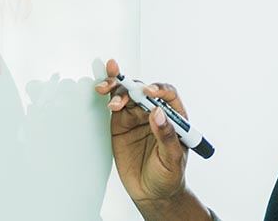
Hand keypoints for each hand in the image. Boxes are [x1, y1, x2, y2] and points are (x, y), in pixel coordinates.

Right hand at [94, 59, 195, 211]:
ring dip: (116, 89)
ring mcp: (137, 118)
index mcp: (174, 117)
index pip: (168, 95)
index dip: (158, 89)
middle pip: (143, 90)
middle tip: (118, 83)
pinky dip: (109, 98)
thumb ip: (166, 136)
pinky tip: (102, 93)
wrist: (152, 193)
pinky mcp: (121, 126)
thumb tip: (157, 112)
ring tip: (105, 90)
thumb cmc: (169, 176)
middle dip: (130, 85)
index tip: (148, 92)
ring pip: (127, 95)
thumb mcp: (172, 159)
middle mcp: (155, 113)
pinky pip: (115, 107)